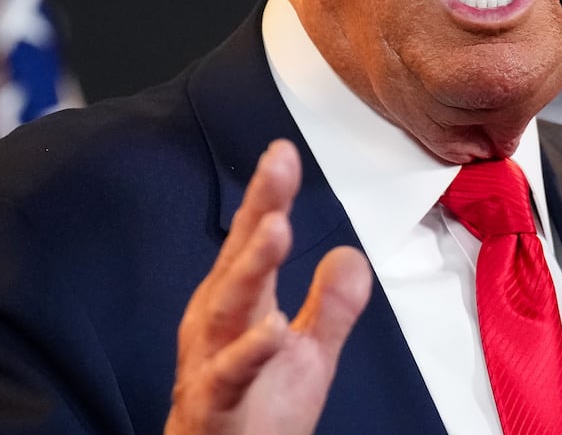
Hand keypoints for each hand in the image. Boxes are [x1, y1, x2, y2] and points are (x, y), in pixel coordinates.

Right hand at [164, 140, 372, 434]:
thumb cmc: (256, 415)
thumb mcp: (308, 354)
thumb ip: (332, 305)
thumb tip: (351, 253)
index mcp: (237, 307)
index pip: (251, 241)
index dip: (266, 195)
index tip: (283, 152)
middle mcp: (215, 327)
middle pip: (237, 261)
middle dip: (258, 212)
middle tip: (278, 169)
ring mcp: (210, 365)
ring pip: (226, 310)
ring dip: (251, 267)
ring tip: (278, 228)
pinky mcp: (215, 407)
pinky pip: (229, 377)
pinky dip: (249, 353)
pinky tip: (273, 329)